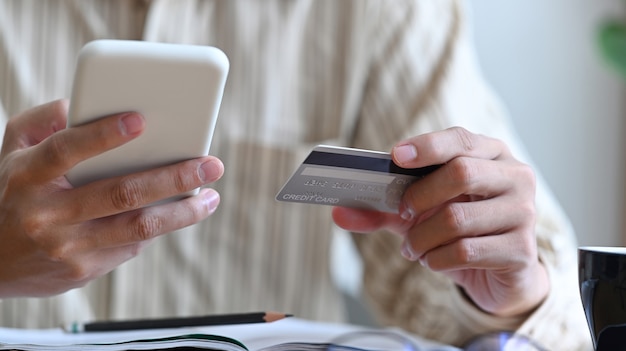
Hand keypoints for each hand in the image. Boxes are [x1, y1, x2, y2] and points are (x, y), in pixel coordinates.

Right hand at [0, 100, 223, 297]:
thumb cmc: (11, 193)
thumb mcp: (11, 151)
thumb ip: (43, 122)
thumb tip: (84, 102)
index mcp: (27, 177)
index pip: (65, 150)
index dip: (102, 135)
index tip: (141, 119)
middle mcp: (47, 215)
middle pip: (121, 193)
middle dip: (173, 177)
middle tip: (211, 164)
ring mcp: (67, 247)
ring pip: (138, 227)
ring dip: (183, 212)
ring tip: (210, 196)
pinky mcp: (84, 271)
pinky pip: (131, 245)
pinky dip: (159, 225)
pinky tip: (179, 211)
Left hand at [332, 127, 547, 316]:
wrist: (501, 274)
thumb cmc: (460, 230)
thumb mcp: (420, 215)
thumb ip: (383, 210)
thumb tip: (338, 213)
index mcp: (491, 155)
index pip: (460, 139)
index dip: (427, 146)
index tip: (394, 156)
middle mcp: (514, 176)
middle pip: (461, 173)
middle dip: (419, 196)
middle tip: (402, 213)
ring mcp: (523, 212)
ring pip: (457, 218)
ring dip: (421, 238)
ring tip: (413, 248)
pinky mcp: (521, 249)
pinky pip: (466, 251)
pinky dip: (436, 259)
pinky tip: (432, 261)